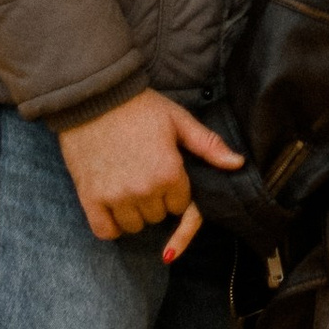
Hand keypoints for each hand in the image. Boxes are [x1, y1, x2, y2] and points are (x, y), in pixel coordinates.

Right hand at [57, 90, 242, 252]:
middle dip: (154, 200)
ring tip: (126, 185)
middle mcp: (144, 190)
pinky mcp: (90, 199)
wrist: (94, 97)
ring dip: (133, 213)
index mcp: (169, 173)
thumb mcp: (178, 120)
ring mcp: (116, 197)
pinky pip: (106, 231)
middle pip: (158, 216)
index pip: (180, 205)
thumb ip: (209, 146)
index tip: (162, 171)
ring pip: (134, 226)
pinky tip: (112, 207)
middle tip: (143, 174)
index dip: (173, 189)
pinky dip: (111, 225)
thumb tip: (238, 163)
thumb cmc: (139, 107)